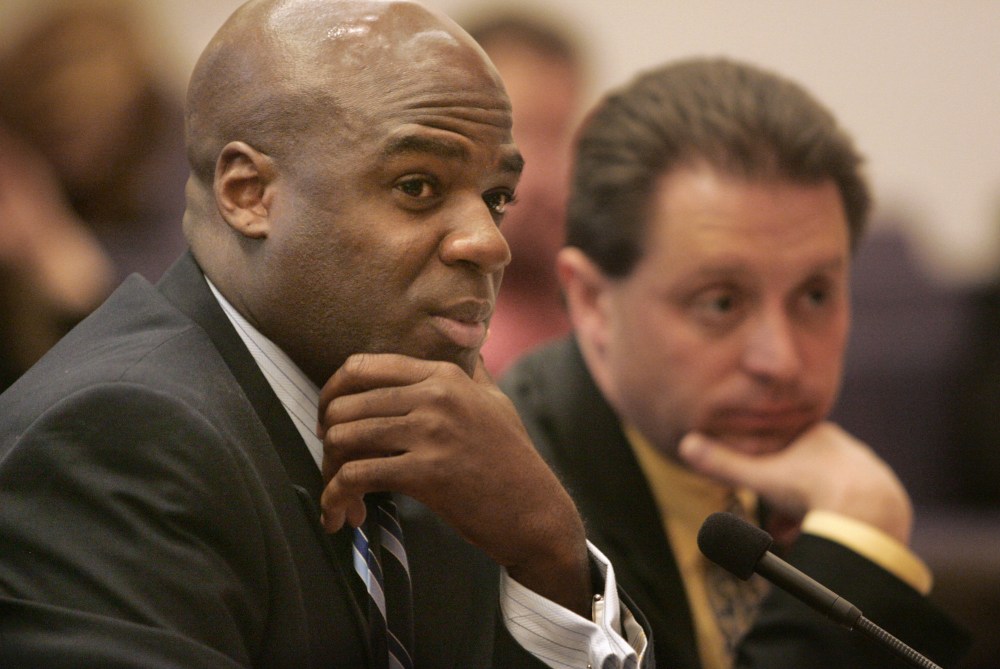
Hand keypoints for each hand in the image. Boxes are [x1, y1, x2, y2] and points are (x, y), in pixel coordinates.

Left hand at [316, 353, 590, 614]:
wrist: (535, 512)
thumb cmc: (512, 461)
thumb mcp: (495, 402)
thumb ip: (474, 370)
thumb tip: (471, 333)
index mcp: (444, 375)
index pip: (362, 366)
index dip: (330, 393)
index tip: (327, 420)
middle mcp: (435, 396)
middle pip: (345, 405)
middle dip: (327, 441)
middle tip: (334, 467)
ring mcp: (431, 432)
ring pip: (343, 439)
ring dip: (329, 474)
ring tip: (339, 498)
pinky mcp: (426, 472)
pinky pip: (355, 477)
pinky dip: (336, 500)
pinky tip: (341, 518)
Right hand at [678, 421, 913, 543]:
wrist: (868, 514)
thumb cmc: (812, 490)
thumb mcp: (759, 476)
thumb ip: (723, 463)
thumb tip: (685, 445)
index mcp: (818, 433)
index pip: (784, 450)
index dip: (767, 475)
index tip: (760, 494)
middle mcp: (846, 448)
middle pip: (803, 476)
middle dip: (784, 501)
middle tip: (773, 526)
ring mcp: (868, 473)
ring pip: (825, 495)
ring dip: (806, 517)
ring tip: (793, 539)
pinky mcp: (884, 499)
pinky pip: (849, 511)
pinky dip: (831, 525)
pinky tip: (820, 542)